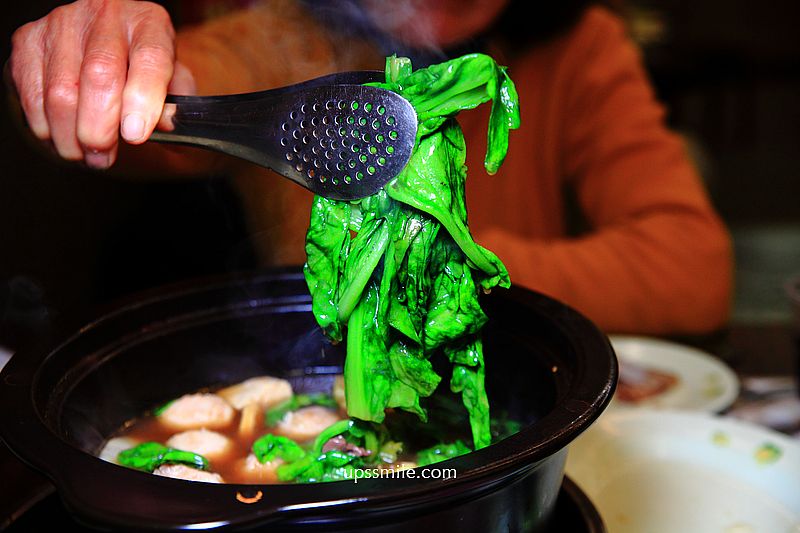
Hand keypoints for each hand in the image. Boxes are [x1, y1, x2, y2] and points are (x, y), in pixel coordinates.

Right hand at [9, 0, 195, 168]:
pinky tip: (63, 136)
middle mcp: (106, 15)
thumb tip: (166, 122)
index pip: (150, 57)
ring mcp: (62, 24)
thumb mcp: (173, 86)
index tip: (135, 135)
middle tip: (104, 157)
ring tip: (86, 153)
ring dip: (71, 136)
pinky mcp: (29, 40)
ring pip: (61, 91)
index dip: (143, 99)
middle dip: (100, 128)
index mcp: (149, 23)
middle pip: (99, 75)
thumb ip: (175, 106)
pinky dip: (46, 128)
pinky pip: (32, 96)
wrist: (108, 51)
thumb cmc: (144, 73)